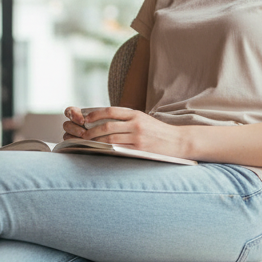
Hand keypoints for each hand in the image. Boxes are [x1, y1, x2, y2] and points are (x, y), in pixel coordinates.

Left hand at [62, 106, 187, 156]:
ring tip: (89, 143)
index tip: (85, 118)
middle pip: (107, 125)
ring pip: (110, 138)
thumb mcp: (143, 119)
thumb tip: (106, 121)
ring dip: (96, 141)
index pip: (110, 111)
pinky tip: (100, 150)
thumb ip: (127, 119)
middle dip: (92, 130)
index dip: (95, 114)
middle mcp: (135, 124)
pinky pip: (119, 148)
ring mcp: (137, 137)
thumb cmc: (158, 131)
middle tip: (83, 134)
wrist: (178, 141)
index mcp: (135, 114)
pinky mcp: (139, 149)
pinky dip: (107, 148)